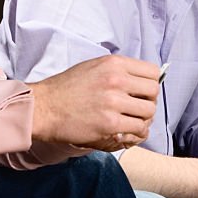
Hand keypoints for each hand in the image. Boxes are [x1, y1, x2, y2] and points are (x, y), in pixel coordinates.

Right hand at [29, 55, 158, 147]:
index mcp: (114, 64)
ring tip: (131, 122)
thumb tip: (141, 81)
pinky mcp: (109, 124)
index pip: (153, 72)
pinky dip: (136, 133)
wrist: (43, 107)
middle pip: (153, 92)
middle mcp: (116, 80)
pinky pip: (138, 129)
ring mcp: (113, 102)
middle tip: (136, 109)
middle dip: (148, 102)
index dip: (149, 84)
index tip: (141, 92)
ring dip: (143, 119)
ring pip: (149, 112)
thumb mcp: (94, 67)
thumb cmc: (66, 88)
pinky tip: (126, 132)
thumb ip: (118, 71)